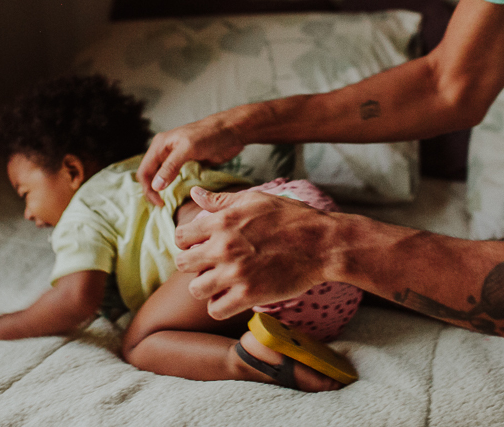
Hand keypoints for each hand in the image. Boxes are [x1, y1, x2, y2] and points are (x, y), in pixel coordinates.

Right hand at [137, 114, 245, 205]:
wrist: (231, 130)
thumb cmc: (209, 135)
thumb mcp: (188, 149)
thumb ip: (170, 166)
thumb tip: (155, 186)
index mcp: (160, 145)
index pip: (144, 172)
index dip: (148, 189)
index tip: (160, 204)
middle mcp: (164, 151)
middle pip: (150, 175)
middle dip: (152, 190)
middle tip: (162, 207)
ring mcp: (175, 157)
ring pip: (161, 176)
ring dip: (161, 189)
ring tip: (166, 203)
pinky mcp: (186, 162)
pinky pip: (174, 176)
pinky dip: (172, 186)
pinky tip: (177, 194)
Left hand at [173, 186, 334, 319]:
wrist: (322, 243)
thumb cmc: (291, 218)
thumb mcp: (254, 200)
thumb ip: (220, 200)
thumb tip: (194, 193)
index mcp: (222, 221)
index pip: (181, 236)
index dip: (187, 242)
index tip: (199, 246)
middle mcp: (224, 246)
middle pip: (183, 263)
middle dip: (194, 265)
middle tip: (210, 265)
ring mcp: (235, 272)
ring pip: (195, 289)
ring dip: (205, 287)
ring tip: (219, 283)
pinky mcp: (249, 295)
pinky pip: (215, 310)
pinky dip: (220, 306)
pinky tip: (231, 297)